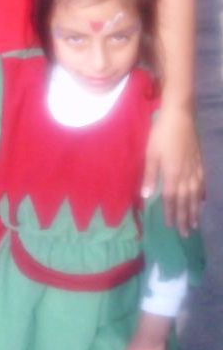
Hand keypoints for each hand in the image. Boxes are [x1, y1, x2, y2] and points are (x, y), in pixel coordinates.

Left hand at [141, 107, 203, 236]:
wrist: (180, 116)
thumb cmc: (161, 134)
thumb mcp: (151, 153)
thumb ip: (149, 175)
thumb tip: (146, 196)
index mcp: (172, 174)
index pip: (171, 198)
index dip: (170, 213)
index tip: (170, 226)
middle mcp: (186, 175)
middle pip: (185, 200)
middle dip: (184, 217)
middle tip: (186, 233)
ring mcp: (195, 168)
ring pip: (195, 194)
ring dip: (195, 210)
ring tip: (195, 223)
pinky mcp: (200, 161)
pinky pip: (202, 182)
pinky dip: (202, 194)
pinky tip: (202, 200)